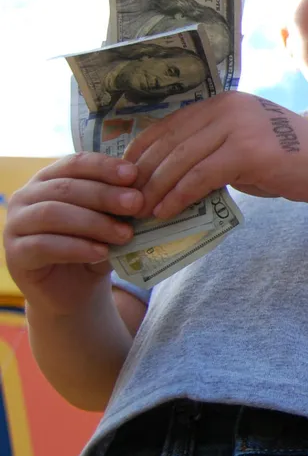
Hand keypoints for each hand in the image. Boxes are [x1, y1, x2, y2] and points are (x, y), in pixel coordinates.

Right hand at [2, 153, 142, 314]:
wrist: (76, 292)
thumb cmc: (95, 248)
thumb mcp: (111, 222)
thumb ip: (119, 206)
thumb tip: (143, 192)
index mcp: (50, 179)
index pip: (75, 163)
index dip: (104, 166)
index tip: (134, 174)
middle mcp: (27, 197)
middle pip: (65, 188)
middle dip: (105, 195)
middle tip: (137, 204)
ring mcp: (15, 225)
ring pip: (53, 214)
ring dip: (94, 223)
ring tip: (125, 234)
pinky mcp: (15, 254)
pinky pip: (43, 245)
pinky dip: (76, 247)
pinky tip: (102, 252)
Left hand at [124, 92, 307, 217]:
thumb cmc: (292, 161)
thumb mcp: (246, 144)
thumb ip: (214, 149)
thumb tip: (172, 173)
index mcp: (225, 101)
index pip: (170, 123)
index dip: (142, 149)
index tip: (124, 174)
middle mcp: (228, 107)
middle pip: (170, 141)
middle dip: (143, 172)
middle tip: (126, 199)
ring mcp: (239, 127)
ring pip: (181, 159)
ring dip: (156, 188)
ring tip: (142, 210)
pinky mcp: (248, 151)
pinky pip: (201, 176)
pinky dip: (179, 195)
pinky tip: (167, 211)